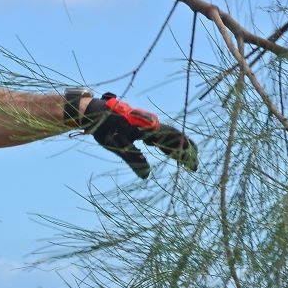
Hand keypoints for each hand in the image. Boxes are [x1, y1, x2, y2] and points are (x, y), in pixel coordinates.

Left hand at [64, 90, 198, 178]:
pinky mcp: (140, 126)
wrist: (93, 112)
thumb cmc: (103, 128)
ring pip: (167, 136)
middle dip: (185, 151)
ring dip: (176, 148)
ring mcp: (146, 124)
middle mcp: (150, 124)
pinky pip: (158, 135)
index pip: (174, 138)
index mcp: (148, 127)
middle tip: (194, 166)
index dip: (185, 151)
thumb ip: (132, 158)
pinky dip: (164, 144)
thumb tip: (146, 175)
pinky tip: (164, 151)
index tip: (193, 164)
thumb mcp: (116, 144)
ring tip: (184, 161)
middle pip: (174, 137)